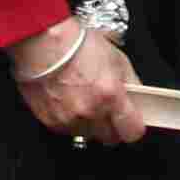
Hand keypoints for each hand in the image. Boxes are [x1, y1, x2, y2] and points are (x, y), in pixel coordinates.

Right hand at [8, 18, 147, 145]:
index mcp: (110, 95)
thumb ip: (130, 82)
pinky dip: (70, 120)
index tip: (130, 120)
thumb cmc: (76, 43)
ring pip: (88, 135)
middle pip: (110, 137)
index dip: (133, 126)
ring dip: (89, 123)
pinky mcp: (51, 122)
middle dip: (111, 125)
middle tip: (107, 108)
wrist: (43, 41)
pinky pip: (67, 130)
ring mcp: (69, 119)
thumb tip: (137, 96)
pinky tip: (68, 100)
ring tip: (84, 99)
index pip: (132, 131)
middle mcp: (90, 111)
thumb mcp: (116, 57)